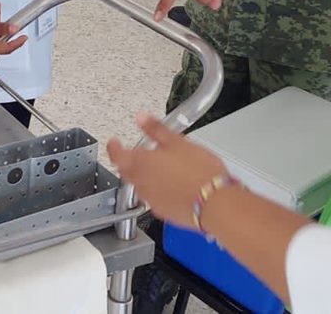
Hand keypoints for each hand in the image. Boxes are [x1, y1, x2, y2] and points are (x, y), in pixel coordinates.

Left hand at [107, 113, 227, 228]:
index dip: (113, 146)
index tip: (114, 142)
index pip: (116, 154)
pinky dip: (157, 190)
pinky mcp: (163, 213)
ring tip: (159, 168)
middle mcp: (141, 183)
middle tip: (135, 153)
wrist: (216, 204)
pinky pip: (153, 198)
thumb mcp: (177, 141)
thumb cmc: (200, 173)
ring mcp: (151, 200)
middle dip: (128, 161)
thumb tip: (142, 118)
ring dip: (143, 175)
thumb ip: (156, 128)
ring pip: (139, 185)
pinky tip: (171, 186)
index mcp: (140, 163)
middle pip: (126, 171)